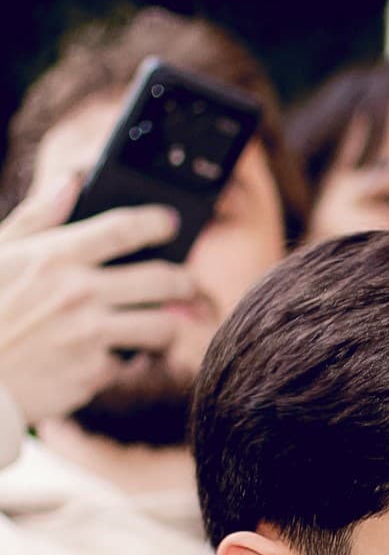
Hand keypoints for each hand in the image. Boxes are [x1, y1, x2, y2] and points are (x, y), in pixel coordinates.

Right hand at [0, 182, 190, 428]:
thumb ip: (36, 218)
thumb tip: (72, 181)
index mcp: (54, 257)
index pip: (123, 229)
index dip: (156, 222)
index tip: (169, 223)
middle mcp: (77, 293)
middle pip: (163, 280)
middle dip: (185, 282)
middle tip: (186, 285)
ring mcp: (88, 335)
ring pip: (163, 326)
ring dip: (167, 326)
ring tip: (158, 325)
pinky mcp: (92, 373)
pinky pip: (129, 363)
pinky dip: (123, 361)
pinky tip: (110, 356)